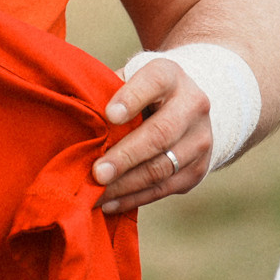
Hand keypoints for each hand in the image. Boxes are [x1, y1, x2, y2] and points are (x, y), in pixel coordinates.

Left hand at [92, 56, 212, 213]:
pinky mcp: (198, 169)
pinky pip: (164, 189)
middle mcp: (193, 105)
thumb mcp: (128, 79)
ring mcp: (200, 139)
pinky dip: (134, 198)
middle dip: (126, 156)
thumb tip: (79, 116)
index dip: (131, 99)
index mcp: (170, 75)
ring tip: (97, 194)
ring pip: (162, 167)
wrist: (187, 108)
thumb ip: (107, 91)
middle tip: (97, 173)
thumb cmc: (141, 93)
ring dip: (126, 184)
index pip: (154, 82)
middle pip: (161, 134)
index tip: (108, 115)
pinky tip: (110, 203)